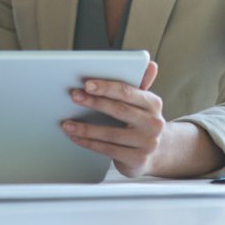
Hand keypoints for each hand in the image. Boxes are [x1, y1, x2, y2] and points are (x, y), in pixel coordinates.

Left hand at [61, 61, 164, 176]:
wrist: (157, 152)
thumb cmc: (142, 121)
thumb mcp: (143, 102)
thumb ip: (140, 82)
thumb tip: (150, 64)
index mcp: (153, 104)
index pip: (127, 92)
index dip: (106, 87)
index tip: (87, 84)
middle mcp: (154, 124)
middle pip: (118, 110)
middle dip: (93, 102)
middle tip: (74, 96)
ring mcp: (147, 143)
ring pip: (110, 133)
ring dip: (85, 128)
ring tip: (67, 123)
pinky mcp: (137, 160)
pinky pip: (107, 150)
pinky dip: (89, 143)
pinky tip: (76, 137)